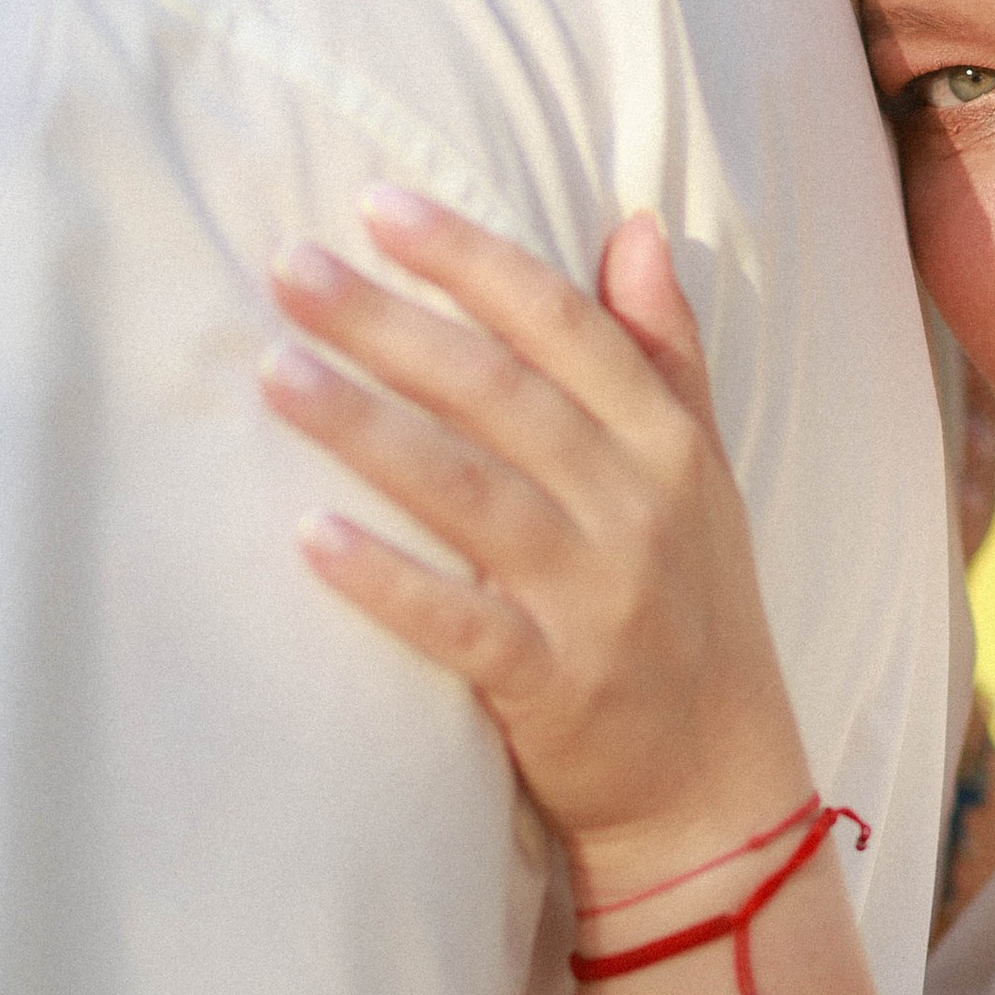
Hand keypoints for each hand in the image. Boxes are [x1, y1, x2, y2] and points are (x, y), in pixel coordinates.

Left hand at [262, 191, 806, 878]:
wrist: (717, 788)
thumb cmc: (693, 611)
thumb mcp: (702, 476)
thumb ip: (665, 352)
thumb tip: (634, 228)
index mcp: (668, 446)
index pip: (567, 328)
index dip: (474, 261)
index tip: (379, 207)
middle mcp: (638, 510)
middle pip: (502, 394)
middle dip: (392, 324)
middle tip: (287, 267)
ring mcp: (597, 600)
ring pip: (472, 493)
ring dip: (370, 429)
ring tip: (277, 372)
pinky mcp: (554, 688)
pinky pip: (460, 625)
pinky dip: (390, 580)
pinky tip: (312, 538)